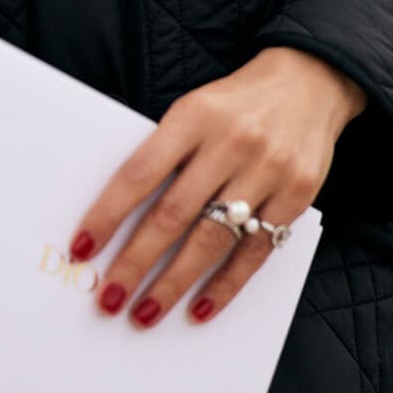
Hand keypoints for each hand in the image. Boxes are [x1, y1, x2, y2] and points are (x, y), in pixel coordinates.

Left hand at [66, 46, 366, 332]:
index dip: (108, 214)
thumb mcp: (195, 109)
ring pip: (212, 239)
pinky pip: (255, 251)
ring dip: (174, 283)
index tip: (82, 249)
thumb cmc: (237, 103)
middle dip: (136, 262)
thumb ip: (166, 153)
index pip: (140, 172)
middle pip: (173, 214)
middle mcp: (231, 143)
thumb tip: (119, 219)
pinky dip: (225, 285)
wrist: (311, 79)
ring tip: (145, 313)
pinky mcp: (297, 195)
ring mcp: (267, 170)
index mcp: (194, 115)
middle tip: (109, 298)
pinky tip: (199, 308)